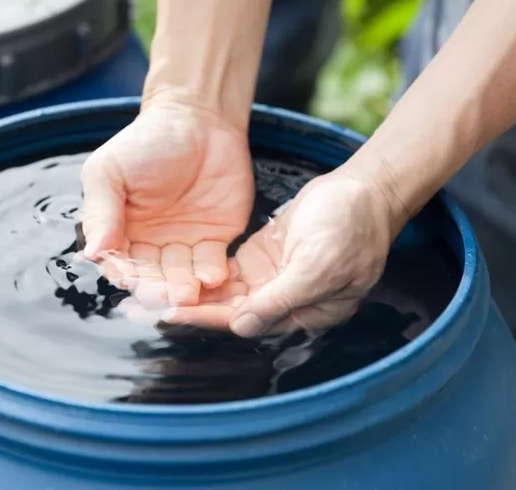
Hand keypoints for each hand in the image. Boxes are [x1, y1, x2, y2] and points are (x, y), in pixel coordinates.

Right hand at [80, 101, 254, 306]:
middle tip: (163, 296)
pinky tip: (212, 278)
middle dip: (156, 288)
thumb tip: (92, 252)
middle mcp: (150, 244)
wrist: (198, 118)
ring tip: (188, 293)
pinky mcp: (215, 240)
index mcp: (120, 231)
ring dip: (184, 288)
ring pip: (181, 277)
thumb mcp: (110, 170)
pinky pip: (213, 265)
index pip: (118, 261)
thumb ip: (100, 210)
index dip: (123, 272)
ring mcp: (184, 244)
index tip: (128, 279)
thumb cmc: (147, 140)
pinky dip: (212, 274)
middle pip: (151, 276)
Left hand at [160, 171, 399, 336]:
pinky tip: (174, 270)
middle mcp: (285, 302)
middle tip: (149, 304)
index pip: (247, 320)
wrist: (365, 189)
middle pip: (231, 312)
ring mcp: (274, 280)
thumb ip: (281, 298)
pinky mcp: (263, 259)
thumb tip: (242, 326)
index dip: (208, 318)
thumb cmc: (351, 225)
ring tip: (154, 290)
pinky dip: (205, 274)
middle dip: (191, 309)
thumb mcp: (319, 264)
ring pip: (226, 294)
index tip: (171, 314)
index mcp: (304, 312)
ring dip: (193, 294)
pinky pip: (229, 273)